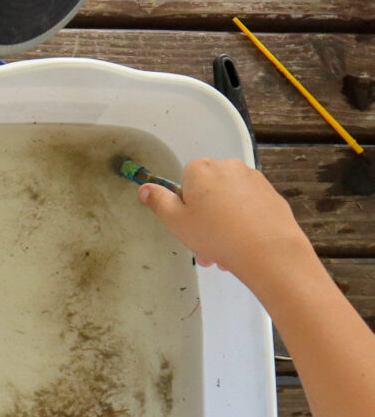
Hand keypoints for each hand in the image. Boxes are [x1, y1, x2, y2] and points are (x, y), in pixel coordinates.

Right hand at [138, 157, 313, 287]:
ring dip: (223, 221)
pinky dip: (243, 221)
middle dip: (204, 216)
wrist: (268, 250)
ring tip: (224, 249)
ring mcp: (253, 179)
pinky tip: (243, 244)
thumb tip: (145, 189)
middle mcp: (229, 167)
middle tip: (204, 243)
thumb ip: (158, 201)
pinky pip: (248, 206)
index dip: (184, 204)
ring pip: (228, 200)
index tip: (188, 224)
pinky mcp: (271, 194)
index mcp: (201, 169)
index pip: (185, 180)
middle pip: (208, 190)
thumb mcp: (175, 221)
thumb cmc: (217, 235)